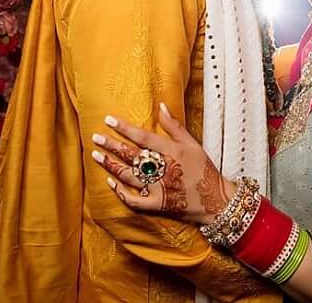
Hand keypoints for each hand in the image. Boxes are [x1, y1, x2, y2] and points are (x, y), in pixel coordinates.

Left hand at [91, 103, 235, 224]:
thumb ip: (175, 126)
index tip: (108, 120)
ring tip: (96, 155)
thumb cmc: (204, 170)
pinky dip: (121, 192)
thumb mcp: (194, 143)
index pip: (144, 137)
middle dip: (111, 145)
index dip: (125, 128)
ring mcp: (159, 188)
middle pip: (132, 155)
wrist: (216, 201)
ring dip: (111, 165)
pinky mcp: (157, 205)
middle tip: (95, 137)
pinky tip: (110, 182)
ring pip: (129, 176)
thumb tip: (161, 106)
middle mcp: (164, 169)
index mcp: (173, 152)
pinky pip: (134, 200)